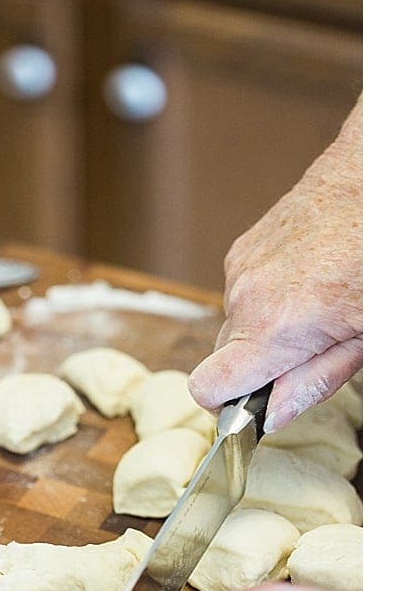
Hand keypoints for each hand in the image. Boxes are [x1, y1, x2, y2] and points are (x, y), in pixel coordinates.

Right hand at [188, 97, 361, 431]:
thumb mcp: (372, 334)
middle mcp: (244, 297)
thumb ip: (317, 379)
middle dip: (264, 366)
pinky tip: (313, 281)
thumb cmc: (384, 255)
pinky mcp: (243, 248)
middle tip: (321, 348)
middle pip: (225, 360)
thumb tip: (274, 414)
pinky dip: (271, 299)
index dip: (229, 408)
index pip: (207, 390)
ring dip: (270, 330)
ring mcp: (239, 269)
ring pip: (237, 325)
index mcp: (273, 327)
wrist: (377, 176)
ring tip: (323, 308)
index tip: (258, 409)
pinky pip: (244, 292)